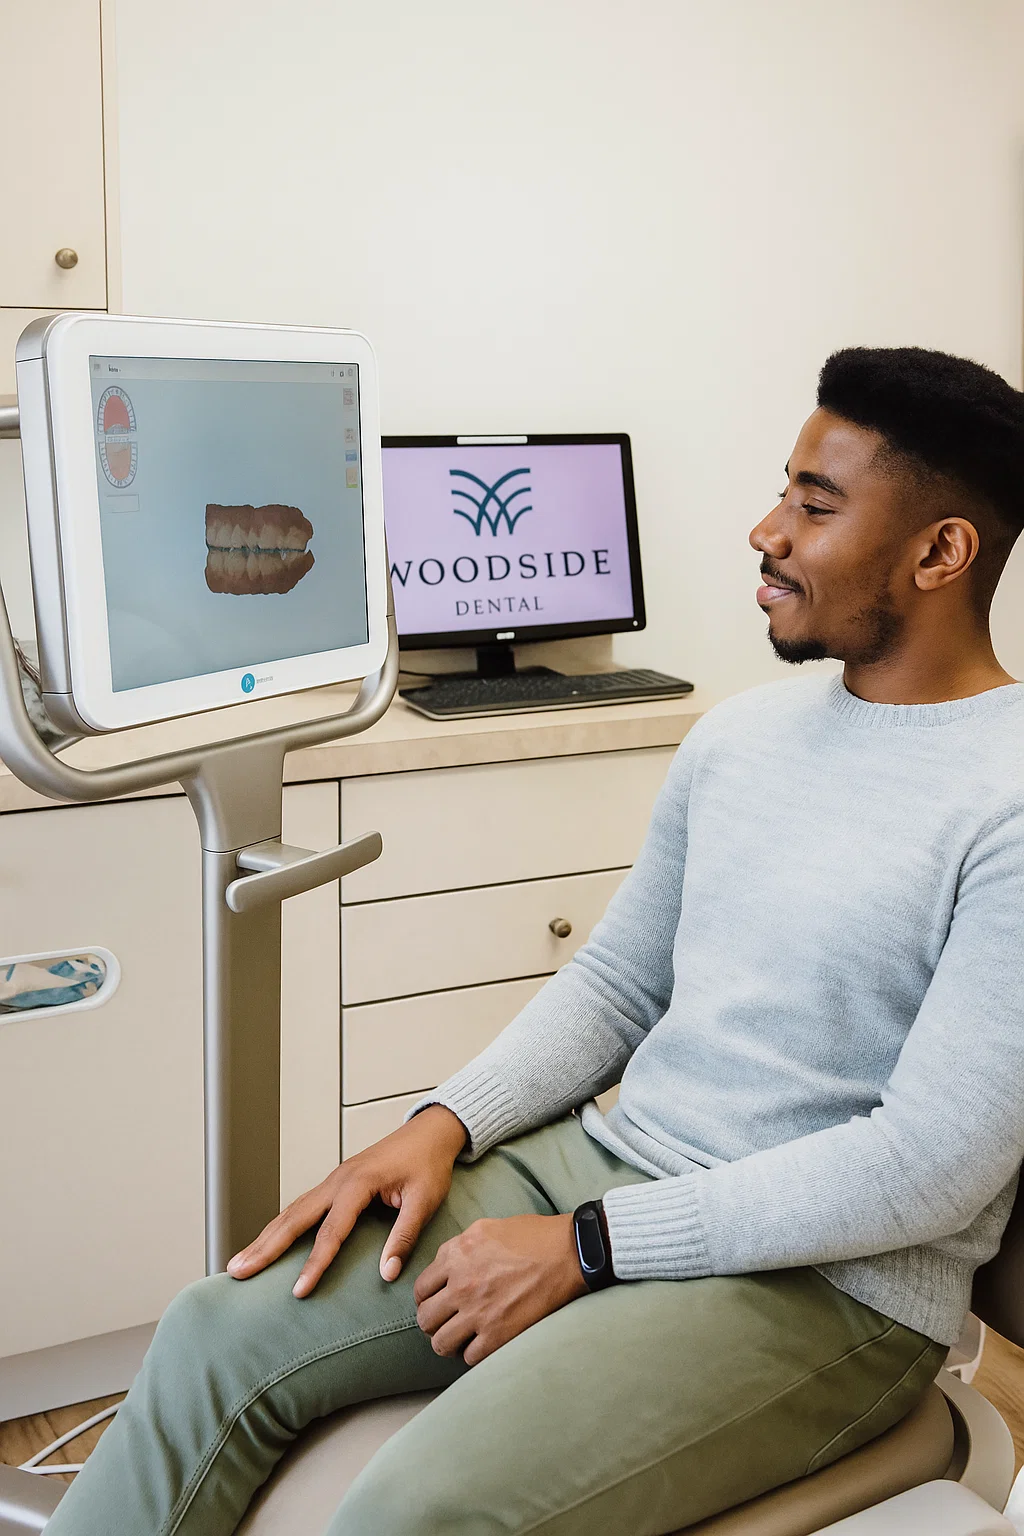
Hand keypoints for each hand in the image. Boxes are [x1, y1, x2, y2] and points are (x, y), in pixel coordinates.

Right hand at [227, 1105, 467, 1296]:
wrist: (430, 1133)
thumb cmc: (429, 1163)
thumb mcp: (425, 1200)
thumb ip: (405, 1236)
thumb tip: (386, 1273)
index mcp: (358, 1183)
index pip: (331, 1232)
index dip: (314, 1264)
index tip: (298, 1291)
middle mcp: (338, 1180)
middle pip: (294, 1217)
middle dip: (264, 1246)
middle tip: (237, 1271)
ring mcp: (334, 1179)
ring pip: (292, 1210)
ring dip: (266, 1236)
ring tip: (240, 1261)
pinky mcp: (336, 1182)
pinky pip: (302, 1206)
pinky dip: (281, 1225)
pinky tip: (270, 1240)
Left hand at [414, 1213, 587, 1365]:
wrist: (568, 1253)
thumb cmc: (532, 1236)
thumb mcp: (485, 1228)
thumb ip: (458, 1248)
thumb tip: (444, 1267)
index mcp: (455, 1255)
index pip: (421, 1290)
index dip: (427, 1300)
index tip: (436, 1304)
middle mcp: (461, 1285)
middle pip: (426, 1319)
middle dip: (434, 1324)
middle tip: (447, 1324)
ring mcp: (478, 1311)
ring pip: (441, 1343)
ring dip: (450, 1343)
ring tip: (461, 1339)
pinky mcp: (499, 1334)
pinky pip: (470, 1357)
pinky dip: (474, 1353)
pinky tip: (484, 1343)